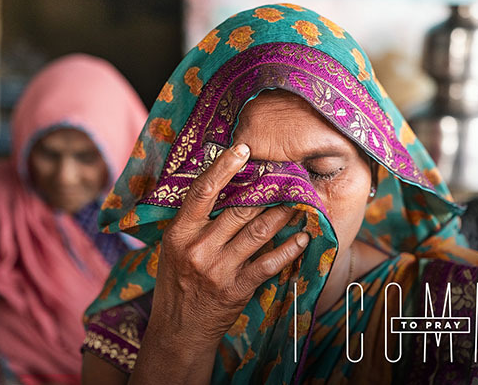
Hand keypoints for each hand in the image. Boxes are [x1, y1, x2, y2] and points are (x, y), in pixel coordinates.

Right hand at [150, 142, 309, 347]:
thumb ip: (194, 221)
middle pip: (239, 209)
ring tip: (301, 200)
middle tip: (288, 173)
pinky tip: (303, 238)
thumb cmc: (177, 281)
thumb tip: (221, 187)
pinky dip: (289, 249)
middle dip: (268, 189)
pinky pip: (269, 263)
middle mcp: (198, 248)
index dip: (223, 167)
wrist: (178, 329)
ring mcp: (218, 269)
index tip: (242, 148)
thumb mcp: (174, 248)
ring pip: (259, 231)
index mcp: (179, 233)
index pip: (202, 192)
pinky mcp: (237, 289)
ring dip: (283, 213)